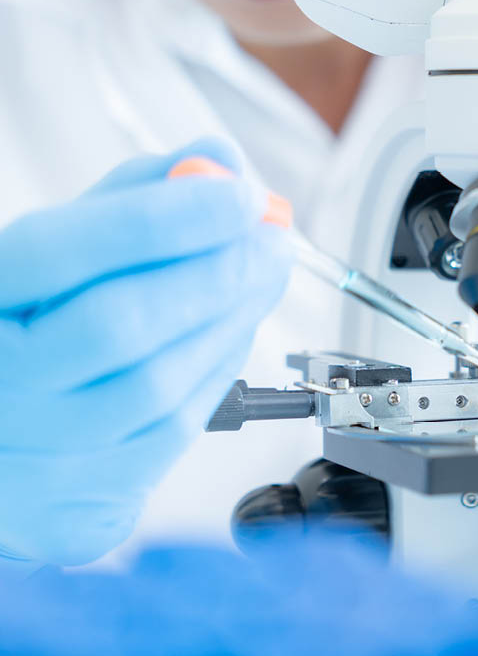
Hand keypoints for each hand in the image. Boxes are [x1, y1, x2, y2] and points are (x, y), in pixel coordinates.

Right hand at [0, 138, 291, 566]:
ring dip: (233, 319)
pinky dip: (221, 364)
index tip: (239, 195)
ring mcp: (40, 448)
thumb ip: (134, 197)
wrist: (2, 433)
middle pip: (119, 325)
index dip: (160, 220)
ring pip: (159, 383)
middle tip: (273, 239)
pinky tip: (237, 324)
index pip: (60, 252)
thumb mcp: (61, 246)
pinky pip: (178, 424)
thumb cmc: (30, 324)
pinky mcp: (90, 495)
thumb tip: (218, 160)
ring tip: (264, 274)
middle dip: (217, 272)